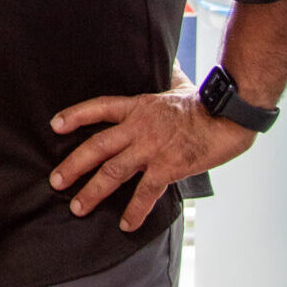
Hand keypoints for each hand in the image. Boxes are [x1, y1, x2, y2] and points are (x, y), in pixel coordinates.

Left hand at [49, 67, 255, 231]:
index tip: (55, 126)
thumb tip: (169, 61)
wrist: (231, 114)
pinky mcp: (168, 167)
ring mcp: (151, 148)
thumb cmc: (206, 102)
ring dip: (93, 191)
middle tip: (56, 181)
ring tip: (77, 207)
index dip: (76, 116)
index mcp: (138, 106)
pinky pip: (146, 192)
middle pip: (97, 146)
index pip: (99, 108)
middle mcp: (138, 128)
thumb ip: (169, 77)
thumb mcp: (180, 85)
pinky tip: (125, 225)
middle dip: (73, 165)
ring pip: (113, 171)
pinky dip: (135, 211)